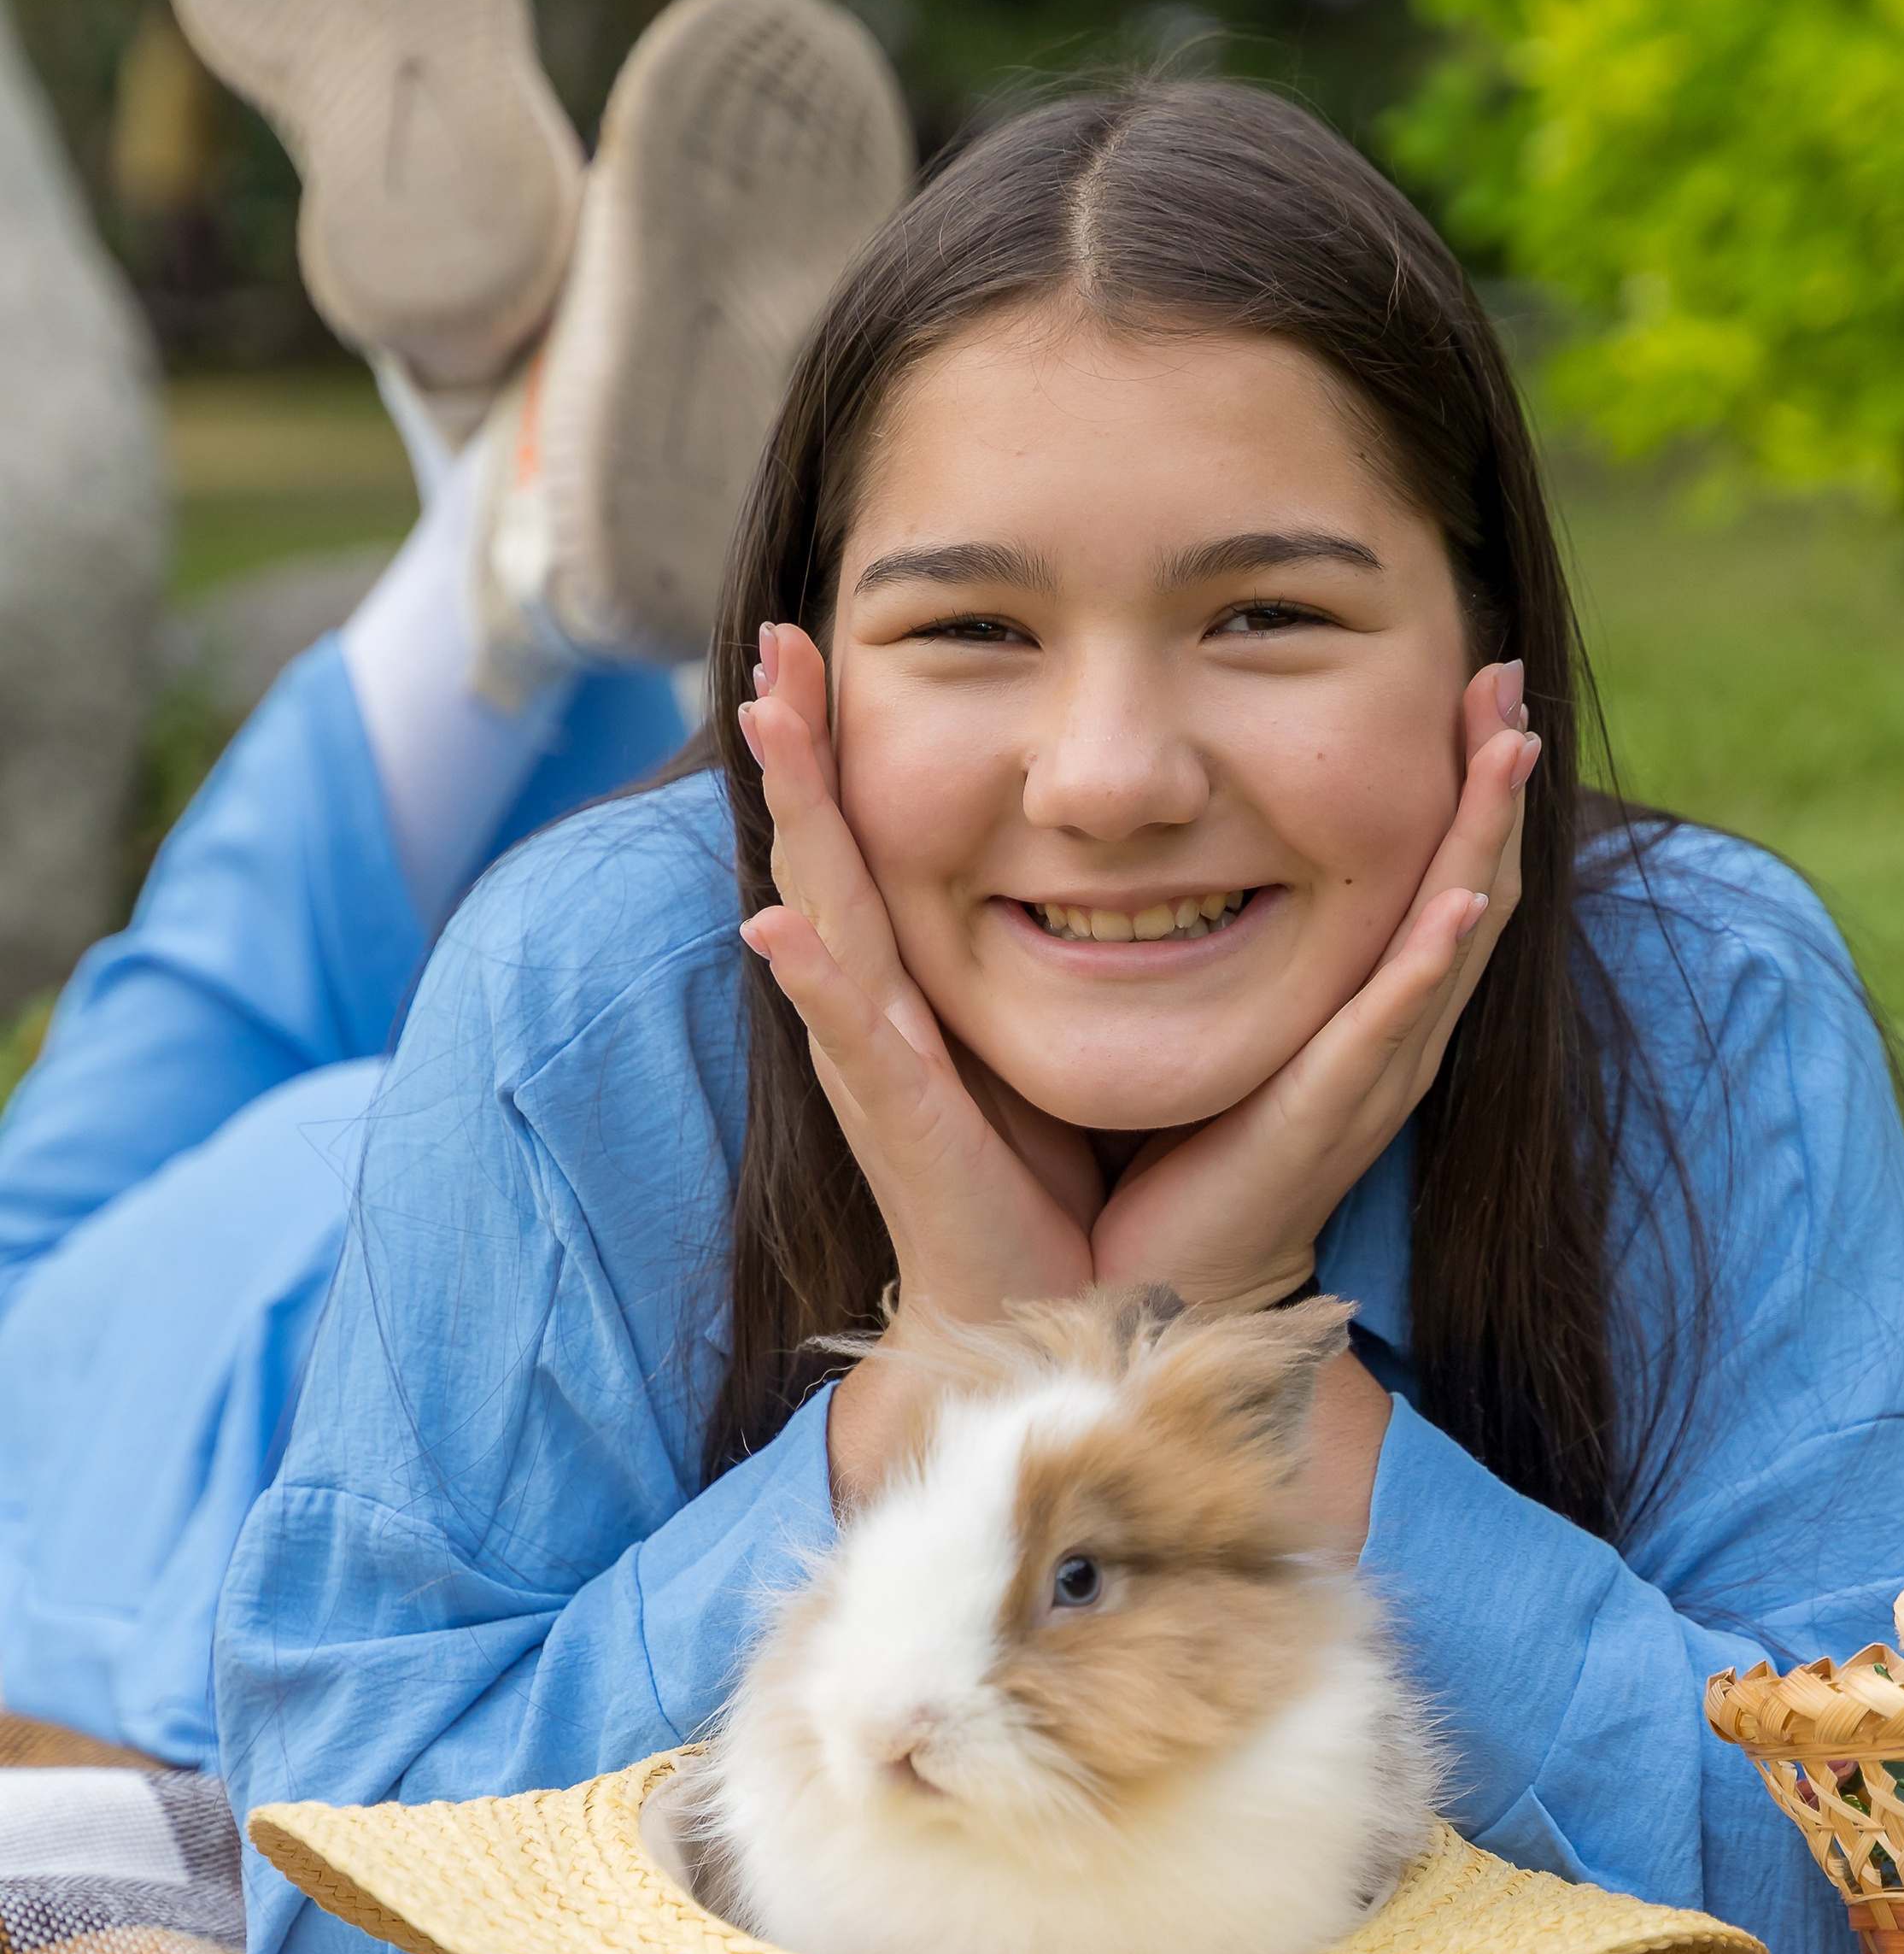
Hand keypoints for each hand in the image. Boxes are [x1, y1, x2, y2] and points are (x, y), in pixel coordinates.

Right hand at [735, 624, 1098, 1502]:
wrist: (1047, 1311)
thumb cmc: (1051, 1178)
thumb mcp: (1043, 1034)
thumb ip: (1047, 951)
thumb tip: (1093, 860)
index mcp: (916, 987)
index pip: (868, 842)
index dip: (837, 749)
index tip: (818, 645)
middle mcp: (880, 1015)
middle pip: (823, 855)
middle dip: (793, 748)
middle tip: (775, 642)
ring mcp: (878, 1067)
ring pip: (819, 916)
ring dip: (789, 816)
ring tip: (762, 717)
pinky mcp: (903, 1128)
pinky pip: (851, 1041)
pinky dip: (813, 985)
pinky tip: (773, 927)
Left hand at [1091, 656, 1535, 1309]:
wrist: (1158, 1291)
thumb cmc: (1169, 1161)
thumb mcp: (1213, 1020)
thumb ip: (1218, 946)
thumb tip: (1179, 850)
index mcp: (1362, 1011)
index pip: (1432, 878)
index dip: (1460, 785)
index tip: (1468, 683)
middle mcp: (1388, 1038)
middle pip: (1472, 889)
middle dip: (1492, 784)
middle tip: (1506, 677)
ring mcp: (1370, 1076)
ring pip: (1455, 938)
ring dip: (1487, 840)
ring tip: (1512, 744)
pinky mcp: (1330, 1116)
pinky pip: (1393, 1025)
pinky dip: (1431, 959)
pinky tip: (1460, 894)